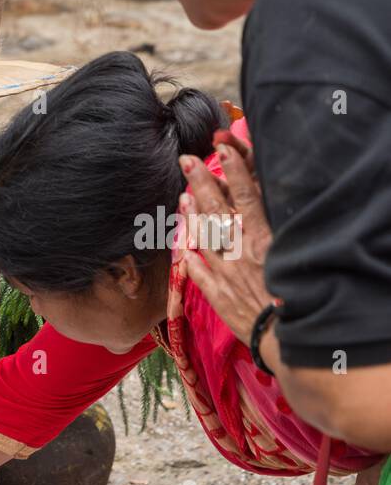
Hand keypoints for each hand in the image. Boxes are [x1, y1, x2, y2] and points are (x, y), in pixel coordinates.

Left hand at [180, 136, 275, 346]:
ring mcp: (226, 274)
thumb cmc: (301, 294)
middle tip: (187, 159)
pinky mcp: (220, 296)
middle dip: (202, 183)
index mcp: (263, 239)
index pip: (246, 198)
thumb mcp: (294, 253)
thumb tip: (266, 204)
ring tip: (183, 196)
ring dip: (193, 216)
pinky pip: (200, 275)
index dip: (234, 172)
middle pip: (218, 212)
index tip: (222, 149)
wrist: (288, 335)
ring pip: (204, 238)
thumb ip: (278, 229)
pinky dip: (191, 261)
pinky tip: (183, 250)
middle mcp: (241, 252)